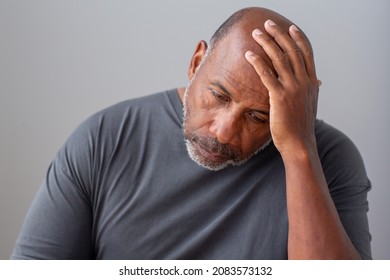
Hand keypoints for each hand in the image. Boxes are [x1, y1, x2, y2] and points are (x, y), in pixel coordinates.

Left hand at [245, 20, 320, 156]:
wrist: (300, 144)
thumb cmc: (301, 127)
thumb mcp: (309, 106)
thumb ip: (310, 91)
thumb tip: (316, 83)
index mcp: (312, 83)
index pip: (306, 54)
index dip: (298, 39)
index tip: (291, 28)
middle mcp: (304, 82)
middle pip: (291, 51)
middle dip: (279, 35)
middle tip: (268, 24)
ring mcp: (293, 88)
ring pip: (279, 58)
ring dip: (266, 43)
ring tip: (256, 33)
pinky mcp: (279, 97)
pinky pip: (267, 74)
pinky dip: (257, 62)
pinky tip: (249, 55)